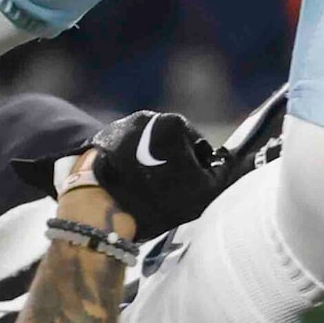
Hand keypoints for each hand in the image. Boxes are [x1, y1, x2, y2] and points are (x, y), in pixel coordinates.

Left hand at [73, 110, 222, 237]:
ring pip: (148, 150)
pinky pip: (126, 155)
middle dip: (173, 166)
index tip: (188, 190)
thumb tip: (227, 164)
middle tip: (167, 193)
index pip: (201, 149)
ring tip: (145, 192)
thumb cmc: (153, 199)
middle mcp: (148, 117)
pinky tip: (128, 187)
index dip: (199, 172)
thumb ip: (221, 175)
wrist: (97, 205)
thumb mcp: (202, 192)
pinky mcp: (103, 141)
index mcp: (174, 123)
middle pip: (173, 146)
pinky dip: (130, 168)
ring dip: (150, 166)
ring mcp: (122, 127)